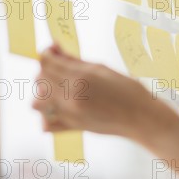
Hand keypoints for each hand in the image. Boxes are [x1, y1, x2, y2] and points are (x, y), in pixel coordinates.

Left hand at [32, 44, 178, 143]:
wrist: (141, 117)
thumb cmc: (128, 90)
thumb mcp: (103, 69)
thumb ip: (76, 61)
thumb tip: (55, 50)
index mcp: (80, 77)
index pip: (47, 62)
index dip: (47, 53)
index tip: (53, 51)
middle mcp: (71, 95)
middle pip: (40, 78)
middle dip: (47, 70)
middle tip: (62, 68)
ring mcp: (70, 113)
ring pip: (37, 102)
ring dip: (44, 93)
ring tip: (59, 90)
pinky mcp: (72, 127)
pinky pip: (46, 124)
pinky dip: (48, 116)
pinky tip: (60, 109)